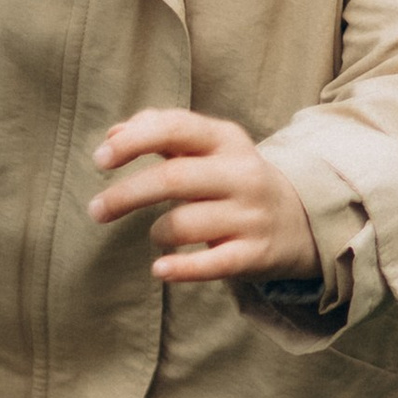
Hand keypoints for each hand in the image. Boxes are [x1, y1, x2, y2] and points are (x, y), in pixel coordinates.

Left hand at [89, 108, 317, 288]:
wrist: (301, 218)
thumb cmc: (234, 178)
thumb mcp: (209, 147)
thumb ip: (161, 134)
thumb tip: (112, 137)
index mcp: (226, 139)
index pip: (174, 128)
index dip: (133, 141)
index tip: (100, 159)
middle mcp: (241, 173)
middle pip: (173, 178)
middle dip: (126, 195)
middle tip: (95, 210)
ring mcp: (250, 215)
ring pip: (184, 224)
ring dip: (157, 232)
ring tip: (158, 235)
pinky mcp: (254, 255)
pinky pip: (210, 265)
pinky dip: (179, 269)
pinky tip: (159, 268)